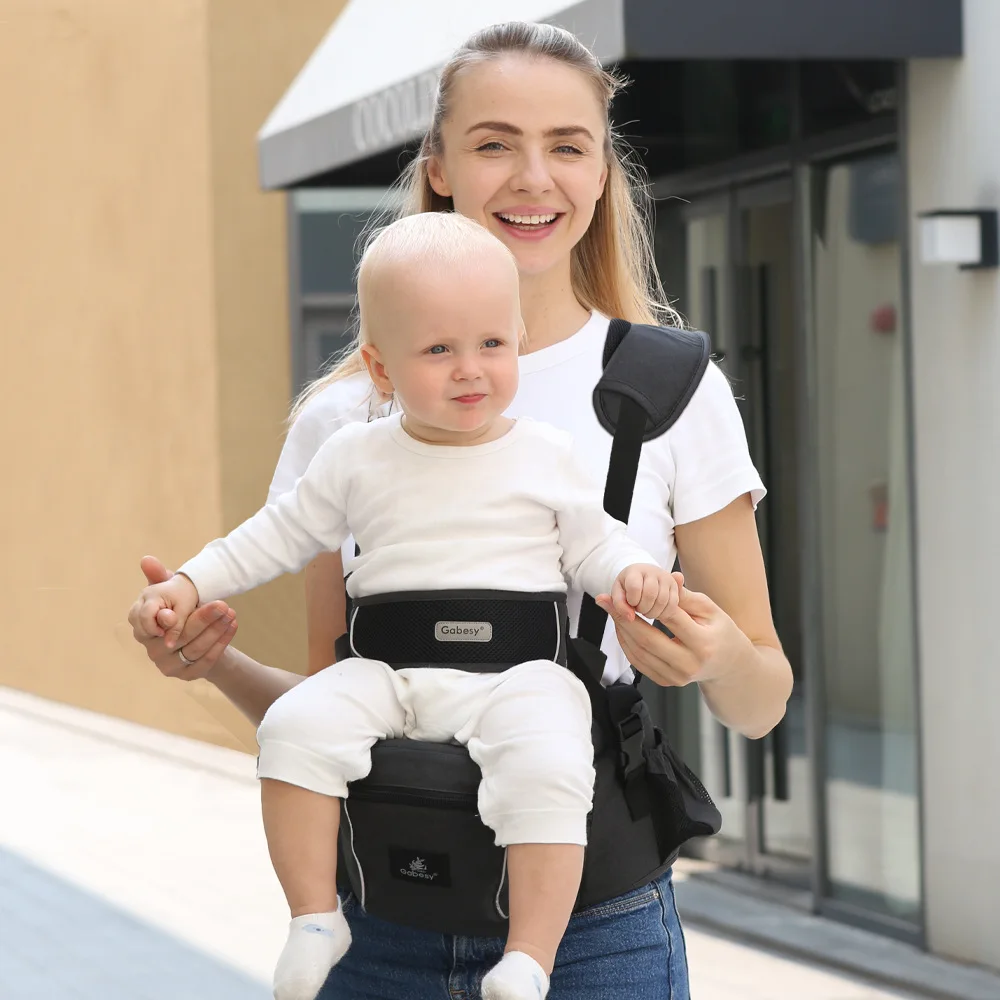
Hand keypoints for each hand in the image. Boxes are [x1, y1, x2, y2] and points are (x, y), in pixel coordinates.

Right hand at [128, 556, 237, 680]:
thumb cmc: (179, 610)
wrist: (196, 638)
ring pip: (196, 648)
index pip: (155, 625)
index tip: (192, 602)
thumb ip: (160, 576)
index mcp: (143, 628)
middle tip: (224, 605)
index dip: (174, 617)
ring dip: (217, 630)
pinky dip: (222, 643)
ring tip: (231, 614)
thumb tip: (147, 559)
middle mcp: (152, 650)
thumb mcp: (170, 591)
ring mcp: (169, 666)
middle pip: (180, 636)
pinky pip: (207, 660)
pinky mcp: (188, 675)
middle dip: (204, 619)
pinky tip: (232, 627)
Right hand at [133, 573, 198, 647]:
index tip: (165, 633)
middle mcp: (142, 597)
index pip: (145, 616)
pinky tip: (156, 628)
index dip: (153, 628)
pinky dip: (144, 626)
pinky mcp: (139, 607)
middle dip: (147, 630)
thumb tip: (168, 646)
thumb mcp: (185, 611)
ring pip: (132, 620)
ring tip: (160, 630)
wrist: (185, 585)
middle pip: (134, 619)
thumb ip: (176, 627)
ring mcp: (139, 601)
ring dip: (144, 629)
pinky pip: (135, 620)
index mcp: (152, 595)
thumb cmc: (187, 596)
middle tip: (162, 632)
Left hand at [595, 579, 754, 687]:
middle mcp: (689, 664)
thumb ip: (686, 596)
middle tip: (605, 600)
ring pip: (639, 652)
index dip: (646, 602)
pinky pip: (639, 663)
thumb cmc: (720, 632)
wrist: (729, 666)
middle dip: (622, 617)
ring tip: (611, 611)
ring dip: (621, 630)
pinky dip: (627, 644)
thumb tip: (670, 578)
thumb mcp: (710, 610)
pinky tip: (621, 628)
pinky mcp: (667, 682)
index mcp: (703, 644)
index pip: (669, 618)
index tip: (626, 590)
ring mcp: (677, 677)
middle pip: (647, 639)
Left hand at [601, 565, 681, 622]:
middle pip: (650, 595)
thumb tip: (630, 618)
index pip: (635, 587)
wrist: (642, 578)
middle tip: (638, 609)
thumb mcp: (618, 594)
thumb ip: (619, 605)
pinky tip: (655, 613)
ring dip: (652, 612)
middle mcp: (653, 571)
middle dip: (642, 608)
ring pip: (662, 601)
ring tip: (646, 611)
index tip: (630, 603)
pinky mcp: (676, 587)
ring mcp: (666, 578)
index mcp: (635, 571)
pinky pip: (672, 605)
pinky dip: (663, 614)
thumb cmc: (627, 588)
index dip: (632, 600)